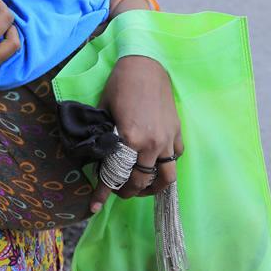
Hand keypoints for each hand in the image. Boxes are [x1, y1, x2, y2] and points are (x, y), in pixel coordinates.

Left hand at [89, 56, 183, 212]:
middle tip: (117, 191)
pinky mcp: (176, 132)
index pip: (116, 175)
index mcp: (130, 139)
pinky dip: (166, 167)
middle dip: (127, 191)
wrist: (145, 65)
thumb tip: (97, 157)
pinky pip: (175, 158)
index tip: (94, 206)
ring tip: (140, 188)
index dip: (103, 194)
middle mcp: (151, 144)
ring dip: (151, 188)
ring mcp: (167, 140)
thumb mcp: (104, 112)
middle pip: (140, 182)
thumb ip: (103, 137)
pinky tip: (155, 166)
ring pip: (165, 177)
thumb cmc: (120, 85)